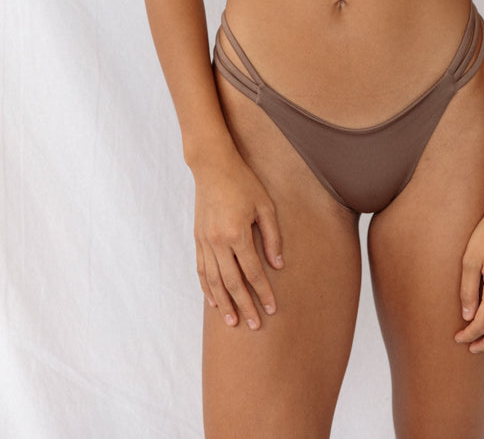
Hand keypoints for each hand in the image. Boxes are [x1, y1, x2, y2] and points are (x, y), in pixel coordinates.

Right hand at [193, 152, 283, 330]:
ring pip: (214, 281)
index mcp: (237, 233)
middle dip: (245, 306)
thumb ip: (272, 236)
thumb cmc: (243, 182)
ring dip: (224, 303)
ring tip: (233, 321)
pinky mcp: (197, 238)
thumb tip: (278, 265)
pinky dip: (207, 288)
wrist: (212, 166)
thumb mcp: (265, 205)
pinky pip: (202, 270)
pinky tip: (213, 302)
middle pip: (233, 283)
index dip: (263, 292)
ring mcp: (204, 241)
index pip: (253, 272)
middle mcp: (218, 242)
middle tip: (255, 326)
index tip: (272, 309)